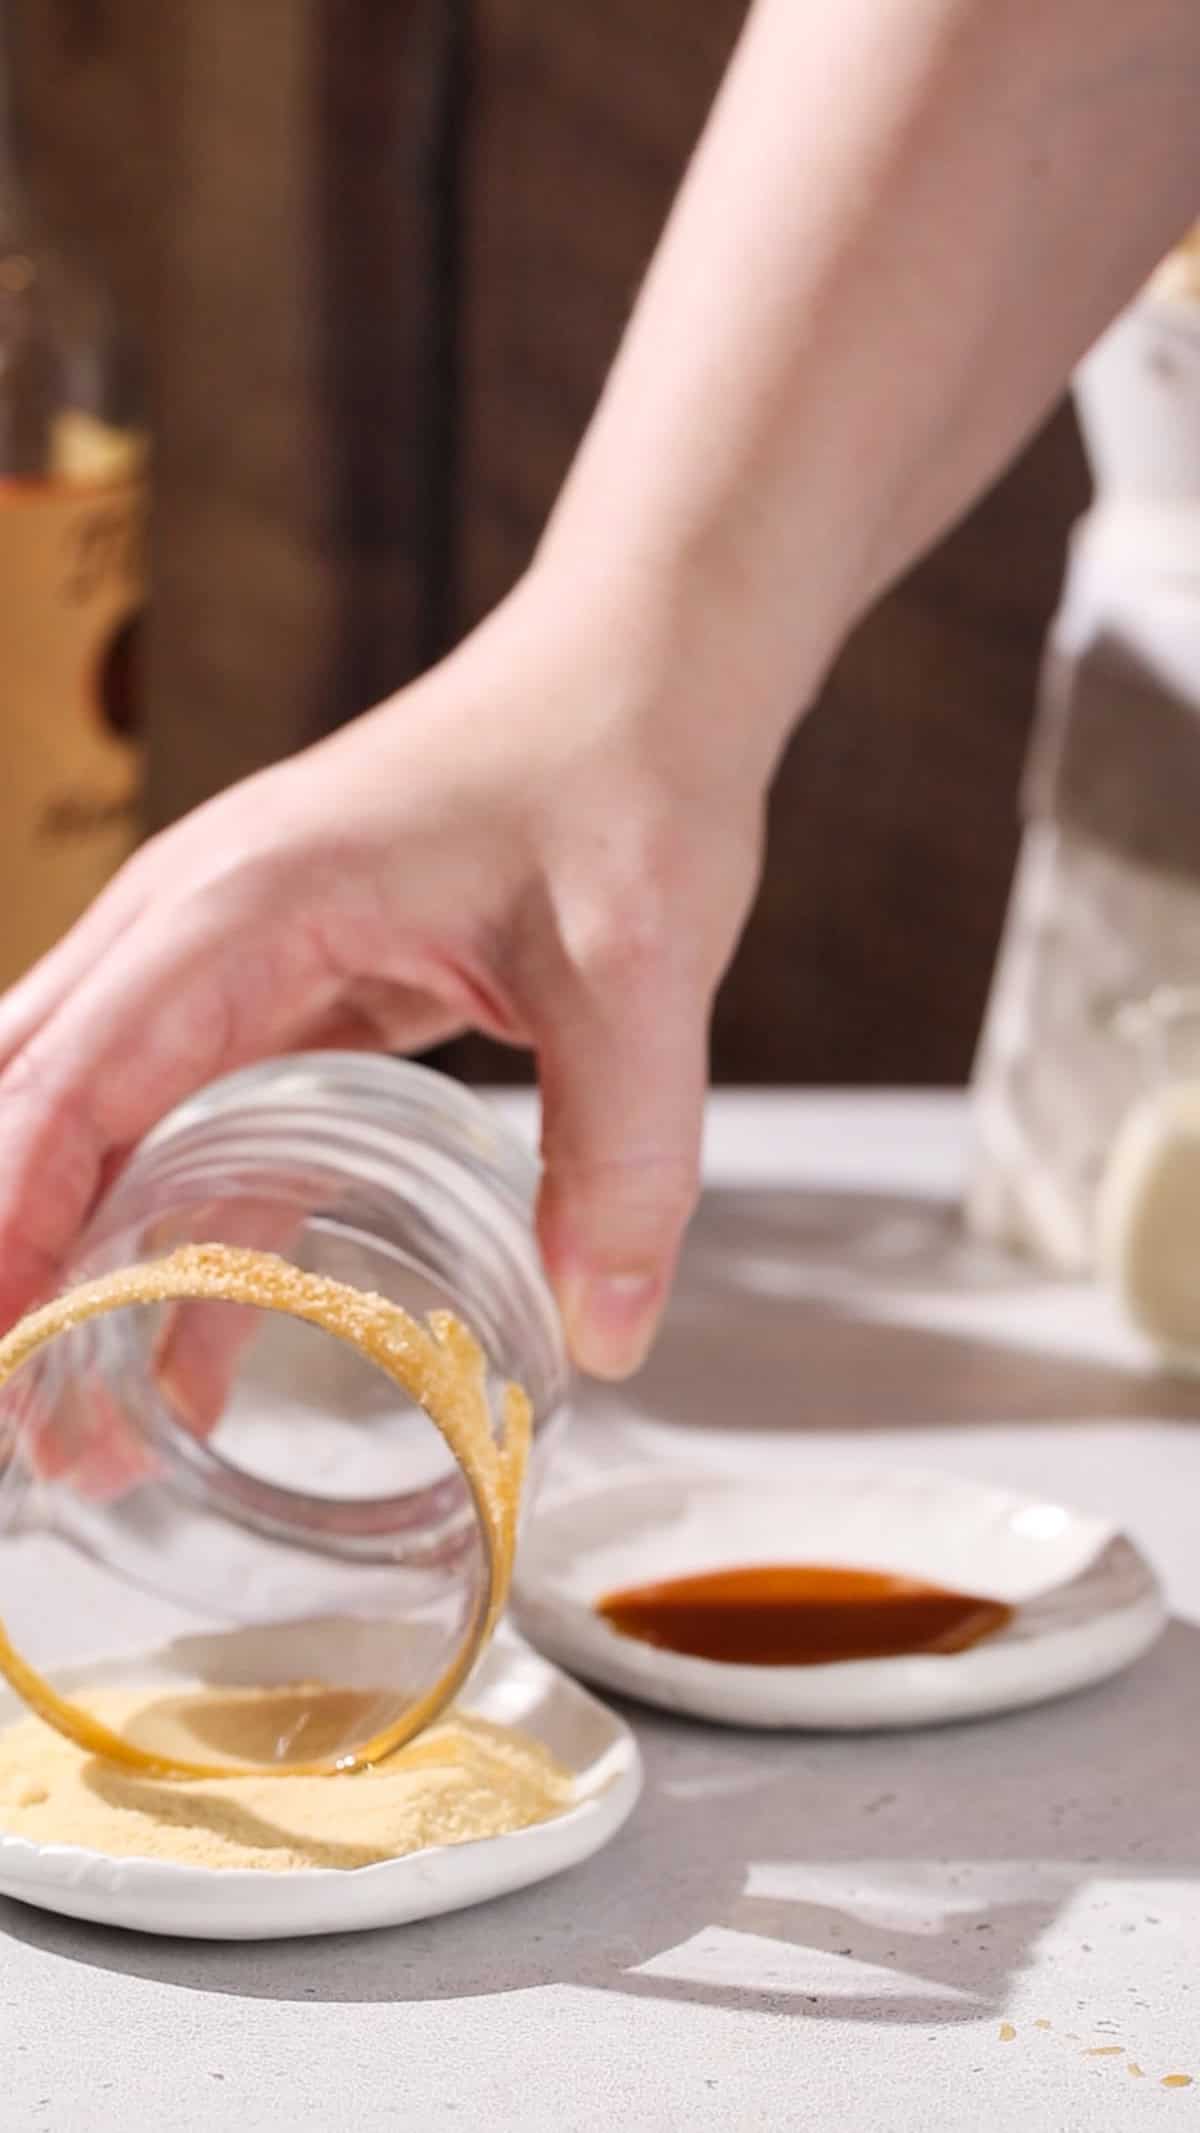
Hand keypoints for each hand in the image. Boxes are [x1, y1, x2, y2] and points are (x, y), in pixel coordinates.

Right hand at [0, 566, 765, 1386]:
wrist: (640, 671)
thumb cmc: (619, 775)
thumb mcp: (638, 969)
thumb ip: (621, 1150)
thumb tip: (604, 1333)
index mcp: (240, 903)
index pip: (68, 1080)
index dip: (11, 1227)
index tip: (0, 1358)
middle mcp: (196, 923)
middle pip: (29, 1097)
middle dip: (10, 1257)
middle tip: (25, 1424)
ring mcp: (225, 950)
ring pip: (87, 1114)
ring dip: (69, 1255)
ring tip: (77, 1427)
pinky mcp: (278, 983)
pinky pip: (181, 1118)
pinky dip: (160, 1227)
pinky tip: (182, 1347)